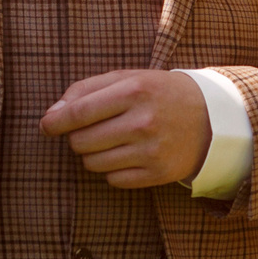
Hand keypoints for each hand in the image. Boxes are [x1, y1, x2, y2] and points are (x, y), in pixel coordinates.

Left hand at [42, 69, 212, 188]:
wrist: (211, 118)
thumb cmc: (159, 94)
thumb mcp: (128, 78)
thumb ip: (87, 89)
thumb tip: (52, 115)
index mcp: (134, 91)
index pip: (79, 112)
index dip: (55, 122)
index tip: (46, 125)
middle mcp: (143, 122)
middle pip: (81, 141)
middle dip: (78, 137)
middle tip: (93, 129)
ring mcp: (151, 151)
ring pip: (93, 164)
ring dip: (94, 154)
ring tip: (113, 140)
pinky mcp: (158, 174)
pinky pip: (113, 180)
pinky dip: (113, 170)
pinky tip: (128, 155)